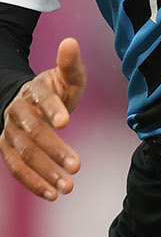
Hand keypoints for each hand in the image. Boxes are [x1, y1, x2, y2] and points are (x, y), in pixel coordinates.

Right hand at [2, 38, 86, 200]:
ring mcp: (9, 132)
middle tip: (77, 166)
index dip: (52, 109)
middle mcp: (17, 112)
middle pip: (32, 132)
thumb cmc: (54, 88)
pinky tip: (52, 194)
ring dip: (43, 172)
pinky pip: (15, 168)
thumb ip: (70, 64)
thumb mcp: (66, 76)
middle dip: (54, 149)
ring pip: (22, 153)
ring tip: (67, 187)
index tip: (67, 121)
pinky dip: (33, 182)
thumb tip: (71, 42)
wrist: (29, 100)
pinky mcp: (7, 148)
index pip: (40, 100)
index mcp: (32, 91)